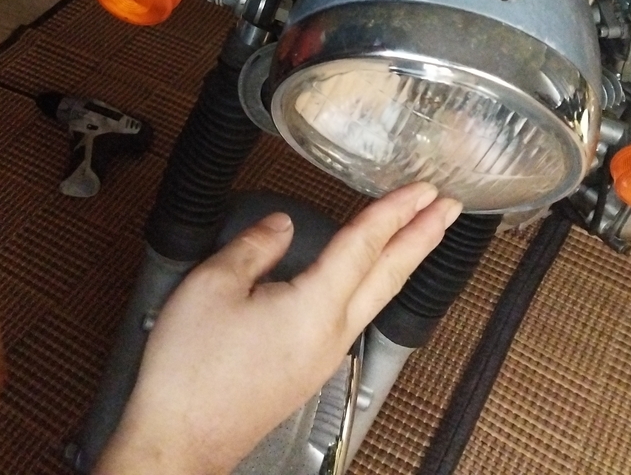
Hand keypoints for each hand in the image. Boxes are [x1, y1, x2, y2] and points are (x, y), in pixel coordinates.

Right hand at [96, 181, 461, 474]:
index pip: (365, 245)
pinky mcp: (310, 369)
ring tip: (420, 235)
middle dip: (423, 237)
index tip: (424, 188)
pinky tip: (365, 277)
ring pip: (376, 297)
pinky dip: (373, 284)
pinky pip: (355, 315)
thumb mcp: (211, 286)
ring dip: (402, 260)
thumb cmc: (190, 372)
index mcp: (314, 308)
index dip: (396, 210)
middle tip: (451, 208)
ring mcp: (325, 356)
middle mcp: (332, 334)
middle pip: (389, 275)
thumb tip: (282, 226)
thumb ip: (254, 247)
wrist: (179, 440)